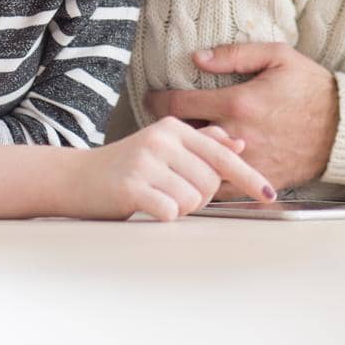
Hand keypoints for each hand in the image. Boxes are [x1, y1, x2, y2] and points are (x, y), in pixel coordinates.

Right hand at [69, 117, 275, 220]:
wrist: (75, 179)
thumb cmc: (125, 167)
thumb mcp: (163, 148)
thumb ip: (201, 143)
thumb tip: (238, 142)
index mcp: (173, 129)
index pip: (222, 156)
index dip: (249, 177)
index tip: (269, 195)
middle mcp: (161, 140)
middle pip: (210, 183)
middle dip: (198, 198)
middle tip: (171, 193)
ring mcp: (145, 162)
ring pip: (192, 200)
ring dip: (179, 208)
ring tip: (156, 197)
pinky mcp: (131, 185)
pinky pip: (170, 211)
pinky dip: (163, 215)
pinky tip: (146, 206)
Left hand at [145, 42, 339, 197]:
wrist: (344, 128)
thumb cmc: (312, 88)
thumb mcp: (278, 57)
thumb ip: (234, 54)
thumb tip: (196, 57)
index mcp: (238, 103)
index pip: (179, 105)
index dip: (157, 101)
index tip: (151, 98)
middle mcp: (238, 135)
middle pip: (182, 138)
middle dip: (167, 131)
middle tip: (157, 125)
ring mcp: (247, 161)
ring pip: (198, 166)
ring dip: (185, 158)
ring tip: (175, 149)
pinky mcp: (258, 179)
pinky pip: (221, 187)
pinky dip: (207, 178)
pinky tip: (200, 168)